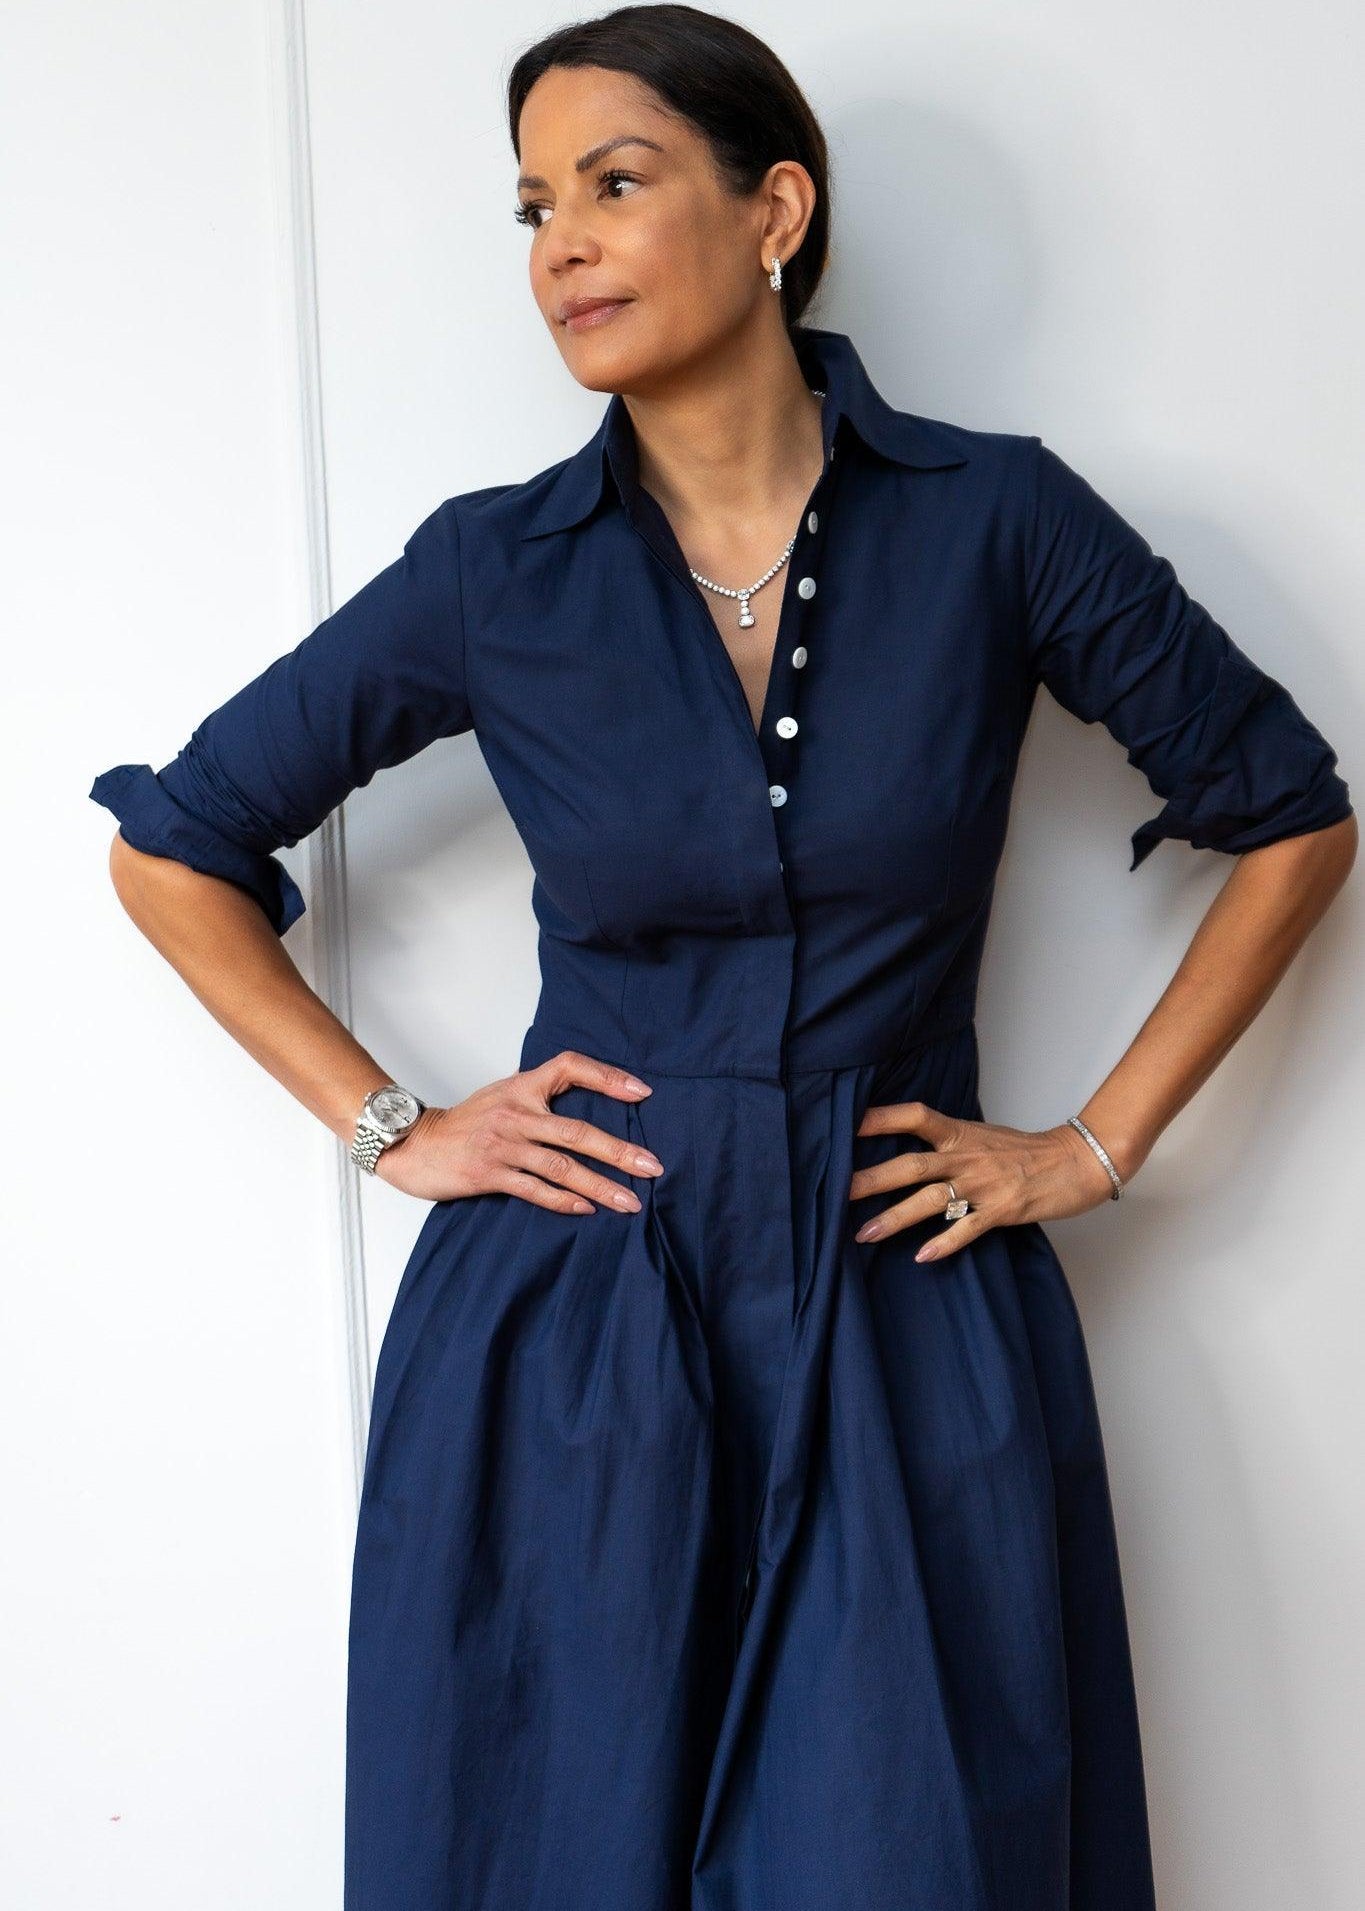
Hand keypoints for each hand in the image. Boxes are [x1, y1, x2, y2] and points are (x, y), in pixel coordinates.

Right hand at [373, 1049, 664, 1213]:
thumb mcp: (502, 1095)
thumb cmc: (464, 1123)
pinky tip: (587, 1210)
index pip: (570, 1067)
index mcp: (522, 1087)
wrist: (414, 1145)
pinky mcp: (490, 1174)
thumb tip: (585, 1107)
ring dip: (600, 1186)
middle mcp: (516, 1113)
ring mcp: (503, 1144)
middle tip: (653, 1167)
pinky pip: (535, 1189)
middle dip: (620, 1151)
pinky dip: (564, 1201)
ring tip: (630, 1201)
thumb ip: (539, 1097)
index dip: (608, 1076)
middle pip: (578, 1131)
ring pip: (562, 1167)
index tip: (642, 1092)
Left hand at [847, 1100, 1135, 1261]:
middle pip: (911, 1165)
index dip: (881, 1118)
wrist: (1075, 1162)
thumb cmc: (1026, 1151)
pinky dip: (943, 1243)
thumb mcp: (982, 1136)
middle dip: (872, 1179)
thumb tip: (908, 1147)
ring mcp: (983, 1184)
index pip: (914, 1117)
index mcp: (960, 1134)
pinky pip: (966, 1229)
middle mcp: (966, 1157)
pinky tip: (922, 1256)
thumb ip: (947, 1141)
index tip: (847, 1124)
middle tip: (836, 1191)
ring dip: (895, 1218)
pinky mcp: (1001, 1211)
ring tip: (864, 1234)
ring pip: (930, 1201)